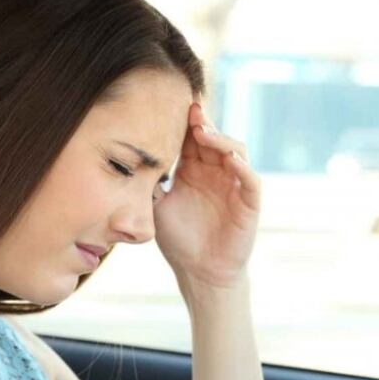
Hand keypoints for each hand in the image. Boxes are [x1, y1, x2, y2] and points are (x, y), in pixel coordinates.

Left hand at [154, 100, 260, 289]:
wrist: (200, 273)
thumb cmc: (179, 241)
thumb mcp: (157, 207)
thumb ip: (149, 183)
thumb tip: (127, 159)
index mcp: (194, 171)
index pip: (192, 139)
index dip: (185, 123)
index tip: (172, 106)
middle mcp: (216, 173)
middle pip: (214, 138)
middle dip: (202, 123)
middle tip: (189, 110)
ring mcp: (235, 185)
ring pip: (235, 150)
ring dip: (220, 139)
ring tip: (203, 132)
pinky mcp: (249, 203)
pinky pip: (250, 179)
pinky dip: (242, 167)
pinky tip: (229, 159)